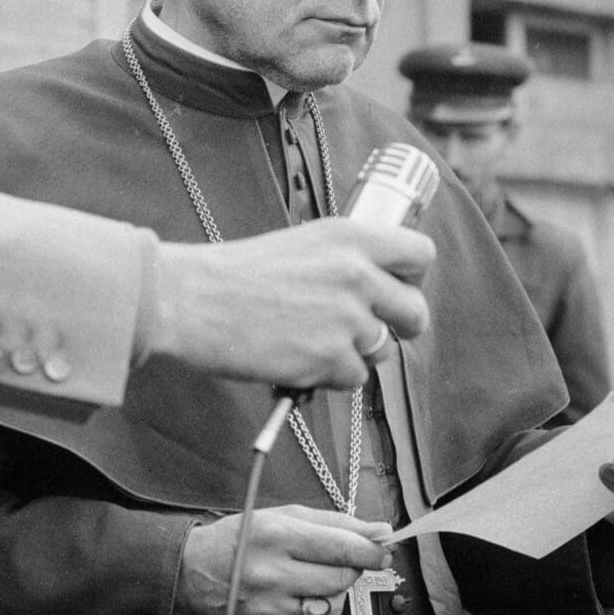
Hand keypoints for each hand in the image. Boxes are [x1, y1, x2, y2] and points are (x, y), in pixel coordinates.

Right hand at [144, 220, 435, 389]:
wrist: (191, 299)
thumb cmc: (235, 272)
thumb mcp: (302, 243)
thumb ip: (344, 259)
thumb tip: (374, 283)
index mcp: (351, 236)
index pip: (421, 253)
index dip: (412, 276)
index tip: (397, 286)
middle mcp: (357, 274)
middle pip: (415, 311)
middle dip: (400, 326)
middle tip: (374, 329)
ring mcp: (346, 319)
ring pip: (382, 349)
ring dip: (356, 352)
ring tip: (314, 341)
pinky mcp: (330, 359)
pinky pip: (354, 377)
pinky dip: (331, 376)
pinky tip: (300, 358)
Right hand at [176, 505, 393, 614]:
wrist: (188, 575)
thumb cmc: (241, 539)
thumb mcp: (282, 516)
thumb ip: (334, 523)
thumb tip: (381, 531)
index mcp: (275, 536)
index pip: (342, 547)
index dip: (372, 550)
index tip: (385, 549)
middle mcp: (270, 575)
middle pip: (342, 579)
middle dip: (350, 568)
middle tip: (339, 560)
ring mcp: (267, 610)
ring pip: (331, 608)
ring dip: (331, 593)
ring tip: (308, 579)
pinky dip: (310, 612)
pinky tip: (289, 598)